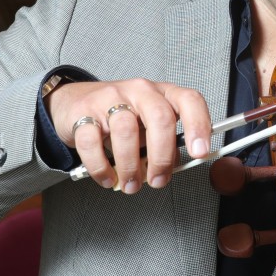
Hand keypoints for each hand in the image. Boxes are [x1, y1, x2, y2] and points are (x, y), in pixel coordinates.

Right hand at [46, 79, 212, 192]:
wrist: (74, 102)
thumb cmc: (120, 116)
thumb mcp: (148, 123)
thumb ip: (164, 141)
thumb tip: (173, 167)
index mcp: (162, 93)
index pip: (189, 100)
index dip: (199, 126)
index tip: (200, 152)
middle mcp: (139, 91)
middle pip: (160, 119)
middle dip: (162, 157)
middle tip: (158, 180)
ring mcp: (110, 98)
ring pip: (126, 131)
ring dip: (130, 167)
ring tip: (131, 184)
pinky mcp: (82, 112)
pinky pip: (92, 143)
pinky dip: (101, 168)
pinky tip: (107, 178)